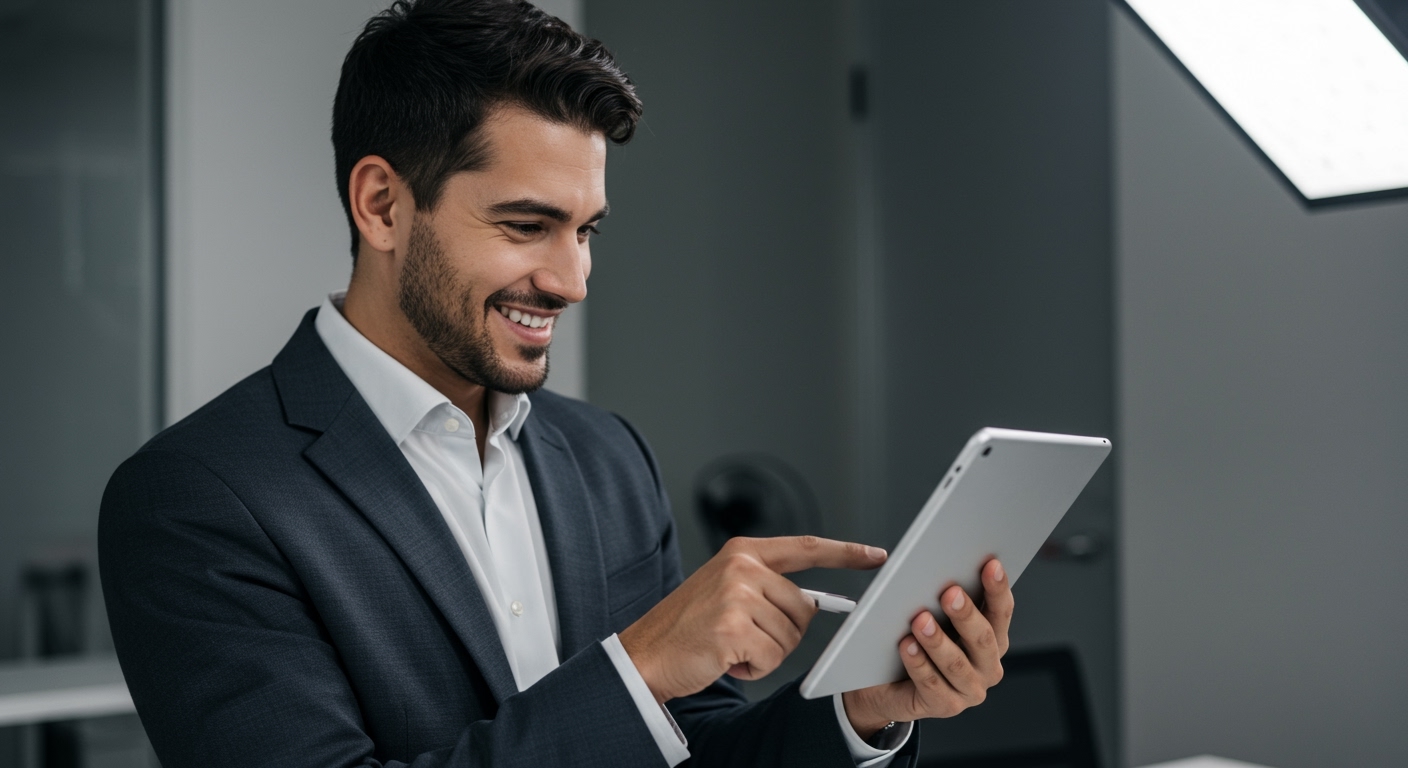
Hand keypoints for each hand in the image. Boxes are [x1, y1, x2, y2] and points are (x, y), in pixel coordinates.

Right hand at [619, 536, 886, 702]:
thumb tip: (816, 603)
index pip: (806, 548)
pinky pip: (773, 657)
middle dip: (781, 633)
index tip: (875, 555)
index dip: (845, 553)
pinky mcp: (734, 627)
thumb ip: (768, 587)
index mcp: (742, 552)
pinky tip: (726, 659)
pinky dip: (754, 668)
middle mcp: (742, 566)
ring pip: (790, 636)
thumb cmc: (688, 628)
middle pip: (803, 607)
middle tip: (741, 636)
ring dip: (764, 653)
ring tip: (729, 646)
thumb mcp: (726, 591)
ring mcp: (737, 595)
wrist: (644, 655)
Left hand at [841, 558, 1013, 738]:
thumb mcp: (935, 617)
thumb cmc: (918, 642)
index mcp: (993, 639)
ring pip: (956, 664)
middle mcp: (988, 666)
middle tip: (949, 593)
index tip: (991, 564)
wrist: (889, 685)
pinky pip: (932, 684)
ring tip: (920, 620)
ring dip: (938, 641)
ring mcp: (970, 690)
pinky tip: (906, 646)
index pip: (1002, 611)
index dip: (998, 589)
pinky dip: (919, 664)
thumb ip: (943, 598)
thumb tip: (935, 565)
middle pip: (983, 639)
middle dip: (966, 615)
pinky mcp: (946, 706)